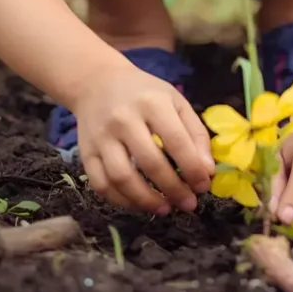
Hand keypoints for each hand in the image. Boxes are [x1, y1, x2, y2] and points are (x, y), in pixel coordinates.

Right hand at [72, 63, 214, 213]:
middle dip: (173, 189)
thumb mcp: (175, 101)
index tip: (203, 186)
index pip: (176, 141)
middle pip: (150, 162)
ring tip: (166, 208)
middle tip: (188, 203)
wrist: (97, 83)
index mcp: (152, 102)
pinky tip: (140, 204)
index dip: (192, 168)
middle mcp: (124, 119)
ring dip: (147, 200)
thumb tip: (207, 171)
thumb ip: (195, 133)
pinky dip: (122, 201)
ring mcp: (102, 137)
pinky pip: (102, 185)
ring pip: (122, 178)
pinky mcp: (86, 153)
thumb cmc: (144, 93)